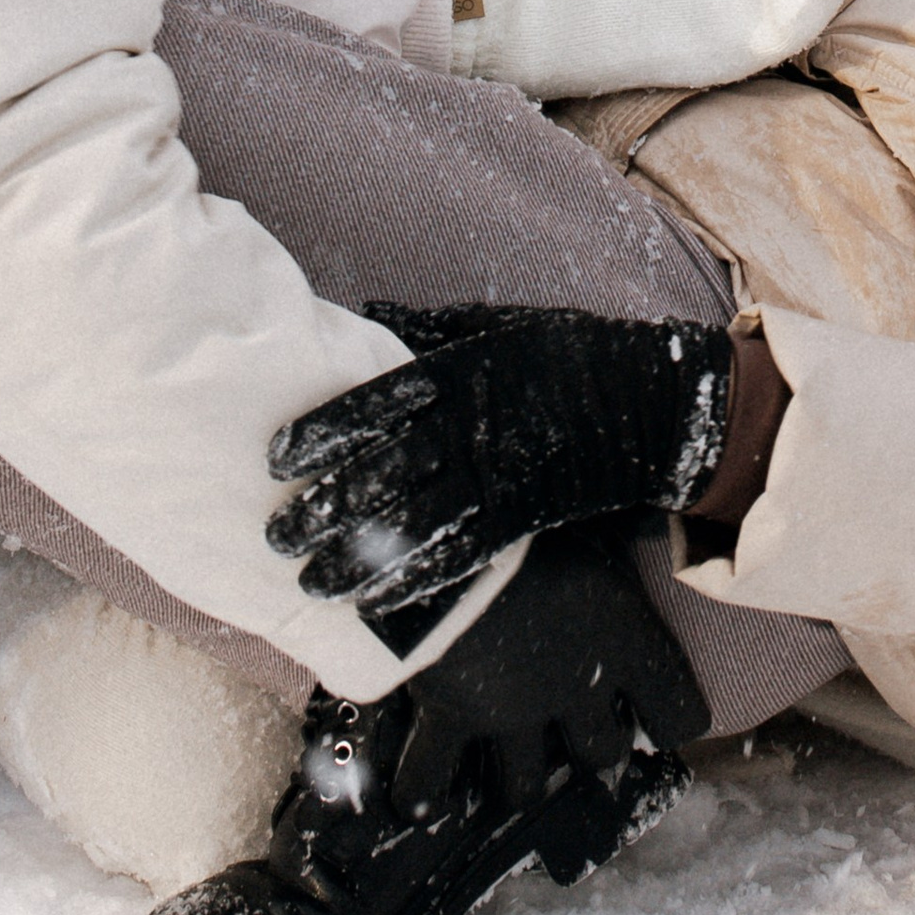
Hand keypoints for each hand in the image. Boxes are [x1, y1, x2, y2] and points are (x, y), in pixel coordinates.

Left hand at [267, 304, 733, 615]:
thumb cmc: (556, 356)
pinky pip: (459, 554)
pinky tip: (374, 598)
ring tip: (308, 580)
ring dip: (357, 556)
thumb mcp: (491, 328)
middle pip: (384, 470)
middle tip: (276, 533)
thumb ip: (430, 332)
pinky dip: (414, 578)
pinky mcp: (517, 517)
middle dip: (326, 505)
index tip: (278, 455)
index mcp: (458, 375)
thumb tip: (370, 316)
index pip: (377, 404)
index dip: (325, 430)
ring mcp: (495, 475)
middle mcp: (470, 427)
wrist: (638, 403)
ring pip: (414, 523)